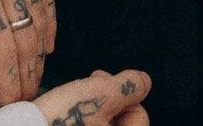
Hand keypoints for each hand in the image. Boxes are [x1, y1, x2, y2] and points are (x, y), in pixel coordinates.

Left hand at [0, 0, 57, 103]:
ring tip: (35, 78)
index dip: (8, 78)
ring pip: (42, 19)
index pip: (0, 45)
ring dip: (41, 53)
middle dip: (27, 74)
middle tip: (24, 99)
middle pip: (26, 38)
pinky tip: (47, 44)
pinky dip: (51, 23)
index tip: (8, 101)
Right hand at [35, 69, 151, 124]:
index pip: (139, 117)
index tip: (102, 81)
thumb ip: (129, 87)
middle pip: (117, 121)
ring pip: (97, 125)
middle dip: (105, 98)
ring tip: (70, 98)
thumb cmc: (61, 120)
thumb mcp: (102, 94)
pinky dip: (74, 120)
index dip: (124, 93)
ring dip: (88, 108)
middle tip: (87, 85)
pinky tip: (58, 111)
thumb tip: (144, 81)